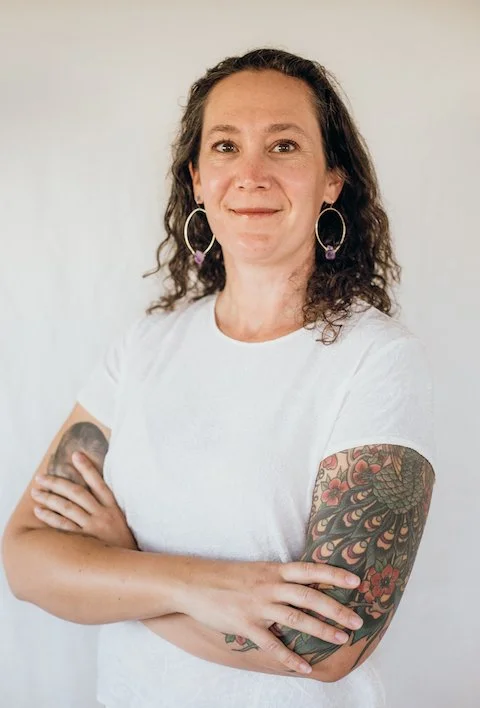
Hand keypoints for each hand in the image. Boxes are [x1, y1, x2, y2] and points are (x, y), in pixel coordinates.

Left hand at [31, 451, 137, 550]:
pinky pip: (64, 527)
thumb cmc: (123, 542)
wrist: (131, 565)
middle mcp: (103, 514)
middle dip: (58, 482)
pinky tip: (39, 511)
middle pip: (77, 493)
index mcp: (113, 506)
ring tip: (36, 492)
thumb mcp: (121, 519)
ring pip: (68, 508)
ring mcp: (93, 528)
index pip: (98, 482)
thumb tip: (92, 489)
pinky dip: (50, 518)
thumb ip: (108, 505)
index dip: (87, 468)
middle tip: (41, 477)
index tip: (75, 455)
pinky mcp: (85, 541)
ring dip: (50, 498)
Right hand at [175, 556, 362, 674]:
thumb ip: (278, 578)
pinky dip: (289, 657)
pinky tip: (304, 667)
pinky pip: (271, 644)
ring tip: (340, 638)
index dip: (333, 574)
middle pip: (308, 596)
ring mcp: (257, 606)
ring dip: (320, 629)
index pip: (309, 570)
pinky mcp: (245, 624)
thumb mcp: (256, 570)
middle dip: (335, 607)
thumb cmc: (226, 576)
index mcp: (273, 570)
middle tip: (357, 619)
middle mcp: (268, 586)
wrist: (193, 583)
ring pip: (295, 618)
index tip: (355, 580)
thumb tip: (303, 585)